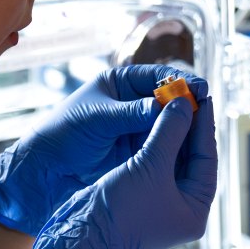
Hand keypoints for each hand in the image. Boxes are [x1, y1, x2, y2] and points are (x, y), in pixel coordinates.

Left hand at [0, 65, 207, 235]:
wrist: (43, 172)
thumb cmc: (62, 135)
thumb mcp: (98, 119)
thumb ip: (133, 113)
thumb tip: (168, 104)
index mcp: (120, 85)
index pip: (157, 77)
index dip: (180, 82)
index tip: (199, 88)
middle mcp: (132, 105)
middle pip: (169, 101)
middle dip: (187, 104)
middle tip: (206, 109)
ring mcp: (136, 131)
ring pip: (169, 126)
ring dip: (185, 128)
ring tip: (202, 132)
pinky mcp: (138, 155)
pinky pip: (162, 148)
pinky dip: (175, 149)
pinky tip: (188, 153)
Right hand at [9, 94, 217, 248]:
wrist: (81, 238)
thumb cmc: (121, 210)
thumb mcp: (150, 166)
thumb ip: (168, 132)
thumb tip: (184, 104)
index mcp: (195, 210)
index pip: (207, 159)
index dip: (203, 126)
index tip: (201, 98)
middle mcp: (181, 208)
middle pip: (191, 158)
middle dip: (186, 127)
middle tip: (185, 96)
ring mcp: (159, 203)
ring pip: (170, 158)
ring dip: (168, 131)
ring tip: (167, 101)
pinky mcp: (138, 196)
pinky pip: (152, 163)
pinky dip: (151, 142)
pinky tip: (148, 119)